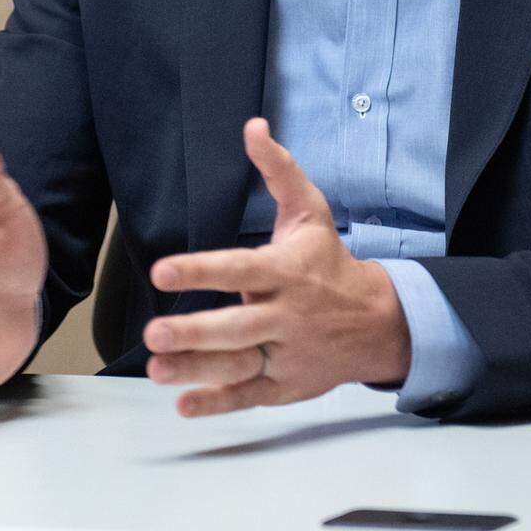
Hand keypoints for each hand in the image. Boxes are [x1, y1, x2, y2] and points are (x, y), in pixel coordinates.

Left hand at [144, 118, 410, 416]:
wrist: (377, 320)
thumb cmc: (329, 260)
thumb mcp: (309, 210)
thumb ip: (277, 170)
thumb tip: (253, 126)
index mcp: (288, 270)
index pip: (240, 269)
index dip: (201, 270)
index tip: (161, 271)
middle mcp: (287, 314)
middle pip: (238, 326)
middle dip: (195, 332)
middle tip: (153, 332)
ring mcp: (287, 353)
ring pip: (239, 365)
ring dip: (197, 369)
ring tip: (156, 368)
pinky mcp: (286, 385)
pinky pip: (249, 396)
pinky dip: (218, 404)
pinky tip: (183, 404)